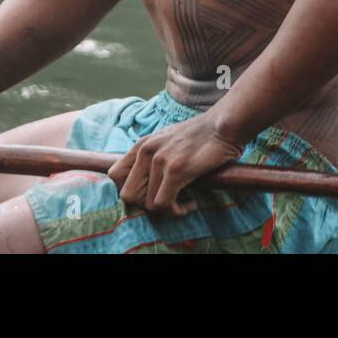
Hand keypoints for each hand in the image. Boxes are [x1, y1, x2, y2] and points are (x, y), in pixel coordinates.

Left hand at [107, 114, 244, 216]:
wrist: (223, 126)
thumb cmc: (201, 136)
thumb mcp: (168, 141)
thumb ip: (153, 156)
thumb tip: (146, 184)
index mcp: (142, 145)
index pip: (115, 175)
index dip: (130, 190)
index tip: (150, 193)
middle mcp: (146, 151)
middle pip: (128, 195)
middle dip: (146, 204)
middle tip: (167, 201)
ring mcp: (159, 160)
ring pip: (149, 204)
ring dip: (167, 210)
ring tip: (184, 202)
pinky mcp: (176, 170)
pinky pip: (165, 204)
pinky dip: (177, 211)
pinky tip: (190, 203)